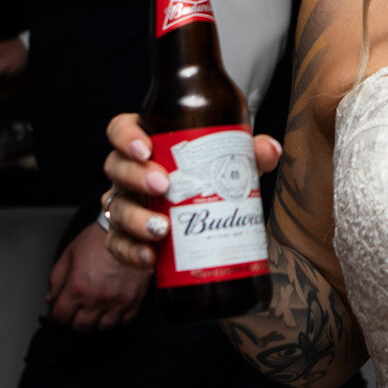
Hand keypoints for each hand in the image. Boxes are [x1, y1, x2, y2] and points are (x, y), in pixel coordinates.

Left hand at [47, 222, 152, 330]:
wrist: (128, 231)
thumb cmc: (98, 240)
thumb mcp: (69, 255)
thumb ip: (56, 280)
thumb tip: (51, 298)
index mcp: (77, 288)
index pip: (60, 317)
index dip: (56, 317)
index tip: (58, 314)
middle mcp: (97, 299)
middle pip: (80, 327)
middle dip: (74, 320)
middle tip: (76, 311)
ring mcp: (117, 302)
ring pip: (102, 327)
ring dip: (96, 320)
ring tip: (95, 308)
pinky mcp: (134, 300)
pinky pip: (124, 320)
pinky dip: (117, 317)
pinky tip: (113, 305)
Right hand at [100, 112, 280, 273]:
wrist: (196, 222)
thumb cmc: (205, 181)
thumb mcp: (226, 164)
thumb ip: (247, 154)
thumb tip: (270, 149)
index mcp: (147, 145)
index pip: (122, 131)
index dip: (126, 137)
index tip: (145, 149)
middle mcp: (128, 175)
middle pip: (117, 168)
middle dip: (136, 176)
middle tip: (163, 185)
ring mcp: (124, 207)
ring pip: (117, 208)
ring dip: (137, 218)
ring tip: (162, 228)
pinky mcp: (125, 239)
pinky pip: (118, 246)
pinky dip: (132, 252)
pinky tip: (151, 256)